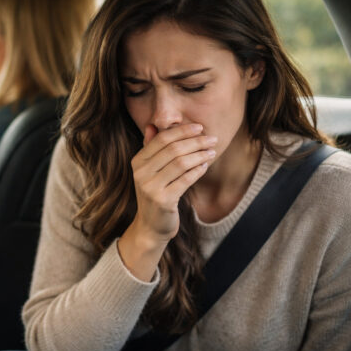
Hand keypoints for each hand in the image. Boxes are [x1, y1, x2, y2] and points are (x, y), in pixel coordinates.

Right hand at [130, 123, 216, 242]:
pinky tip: (205, 166)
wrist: (151, 225)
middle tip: (212, 139)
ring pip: (181, 163)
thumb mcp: (149, 171)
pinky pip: (186, 180)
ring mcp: (151, 188)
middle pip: (173, 149)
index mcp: (137, 162)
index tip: (199, 127)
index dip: (182, 131)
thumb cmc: (155, 193)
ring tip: (212, 152)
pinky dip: (198, 171)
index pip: (161, 139)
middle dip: (195, 141)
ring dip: (200, 155)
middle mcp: (141, 174)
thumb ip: (151, 148)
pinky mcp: (163, 200)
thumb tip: (152, 125)